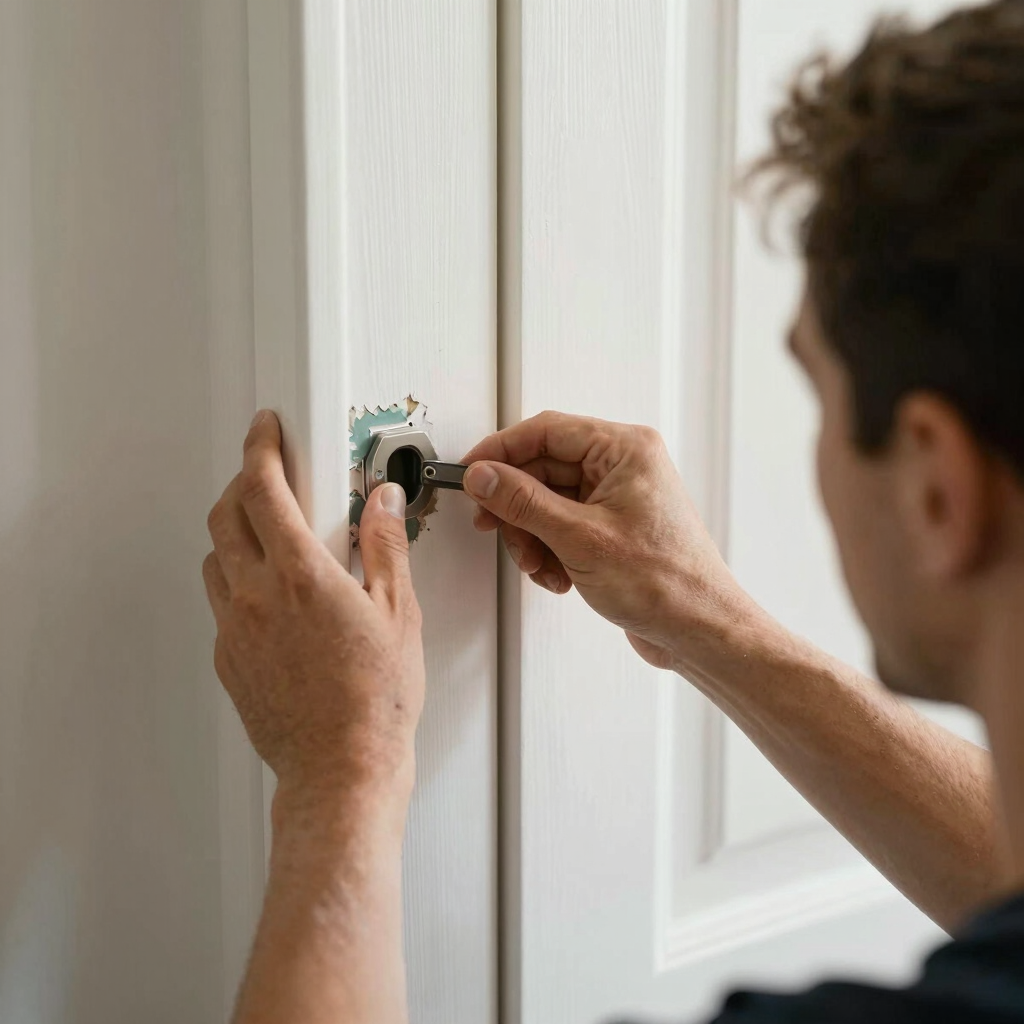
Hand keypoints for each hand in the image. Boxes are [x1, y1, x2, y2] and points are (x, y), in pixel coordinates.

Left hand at [202, 411, 424, 801]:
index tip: (266, 429)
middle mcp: (256, 596)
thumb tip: (383, 502)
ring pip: (216, 557)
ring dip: (236, 533)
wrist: (341, 770)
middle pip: (225, 513)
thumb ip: (386, 545)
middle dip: (243, 482)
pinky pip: (220, 602)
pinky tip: (273, 597)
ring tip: (272, 538)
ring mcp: (234, 629)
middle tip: (268, 475)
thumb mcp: (399, 611)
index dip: (260, 447)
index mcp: (301, 575)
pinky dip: (238, 581)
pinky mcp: (227, 660)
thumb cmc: (375, 701)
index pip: (262, 487)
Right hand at [462, 411, 747, 669]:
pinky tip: (559, 577)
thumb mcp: (579, 538)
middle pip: (543, 469)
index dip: (501, 451)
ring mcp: (618, 498)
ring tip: (540, 566)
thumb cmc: (665, 583)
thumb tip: (484, 476)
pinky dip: (551, 551)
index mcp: (625, 450)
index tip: (470, 473)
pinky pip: (564, 526)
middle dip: (517, 508)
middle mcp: (624, 466)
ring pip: (548, 502)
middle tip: (495, 529)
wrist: (699, 630)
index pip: (546, 431)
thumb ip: (523, 502)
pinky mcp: (613, 528)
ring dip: (533, 537)